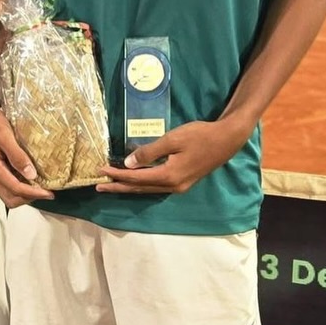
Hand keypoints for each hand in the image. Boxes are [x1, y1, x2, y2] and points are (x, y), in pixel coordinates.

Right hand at [0, 88, 54, 207]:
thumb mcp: (5, 135)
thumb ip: (17, 155)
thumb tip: (31, 175)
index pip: (15, 189)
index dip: (34, 193)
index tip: (50, 193)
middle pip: (10, 199)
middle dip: (29, 198)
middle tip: (46, 192)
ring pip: (8, 194)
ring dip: (24, 194)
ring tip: (40, 187)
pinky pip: (6, 186)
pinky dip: (19, 188)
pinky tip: (29, 178)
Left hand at [95, 119, 247, 194]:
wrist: (226, 140)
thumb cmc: (199, 136)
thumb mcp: (172, 140)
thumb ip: (149, 152)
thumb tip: (129, 164)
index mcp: (169, 176)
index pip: (136, 178)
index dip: (117, 175)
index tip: (100, 170)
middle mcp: (172, 186)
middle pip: (139, 188)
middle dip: (118, 187)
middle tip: (99, 186)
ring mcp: (179, 186)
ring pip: (148, 189)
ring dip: (129, 187)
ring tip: (112, 185)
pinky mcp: (183, 181)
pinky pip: (157, 186)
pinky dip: (142, 183)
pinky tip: (135, 181)